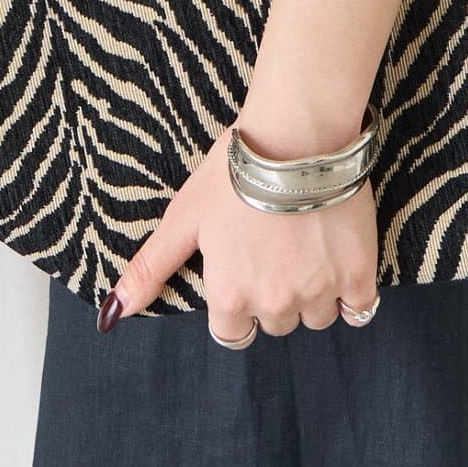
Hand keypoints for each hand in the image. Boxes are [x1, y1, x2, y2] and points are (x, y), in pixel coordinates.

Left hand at [100, 129, 380, 339]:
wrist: (297, 134)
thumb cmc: (234, 170)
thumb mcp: (184, 217)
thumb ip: (150, 270)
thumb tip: (110, 316)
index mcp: (229, 295)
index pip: (231, 332)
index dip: (236, 300)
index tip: (245, 267)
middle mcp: (273, 303)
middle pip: (274, 322)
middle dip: (272, 293)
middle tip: (274, 247)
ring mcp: (318, 292)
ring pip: (314, 317)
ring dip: (311, 292)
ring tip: (304, 246)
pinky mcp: (357, 275)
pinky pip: (357, 308)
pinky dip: (349, 291)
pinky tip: (337, 258)